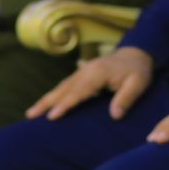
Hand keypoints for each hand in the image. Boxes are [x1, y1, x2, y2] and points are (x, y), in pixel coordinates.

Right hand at [27, 45, 153, 120]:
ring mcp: (82, 71)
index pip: (79, 92)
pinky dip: (54, 95)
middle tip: (30, 116)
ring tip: (30, 113)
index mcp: (98, 73)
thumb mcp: (138, 84)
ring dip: (46, 99)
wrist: (137, 53)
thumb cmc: (138, 70)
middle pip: (63, 89)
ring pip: (61, 87)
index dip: (65, 104)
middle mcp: (86, 71)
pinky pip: (65, 85)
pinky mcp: (82, 73)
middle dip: (47, 103)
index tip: (52, 116)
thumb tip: (115, 116)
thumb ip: (126, 98)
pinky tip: (46, 104)